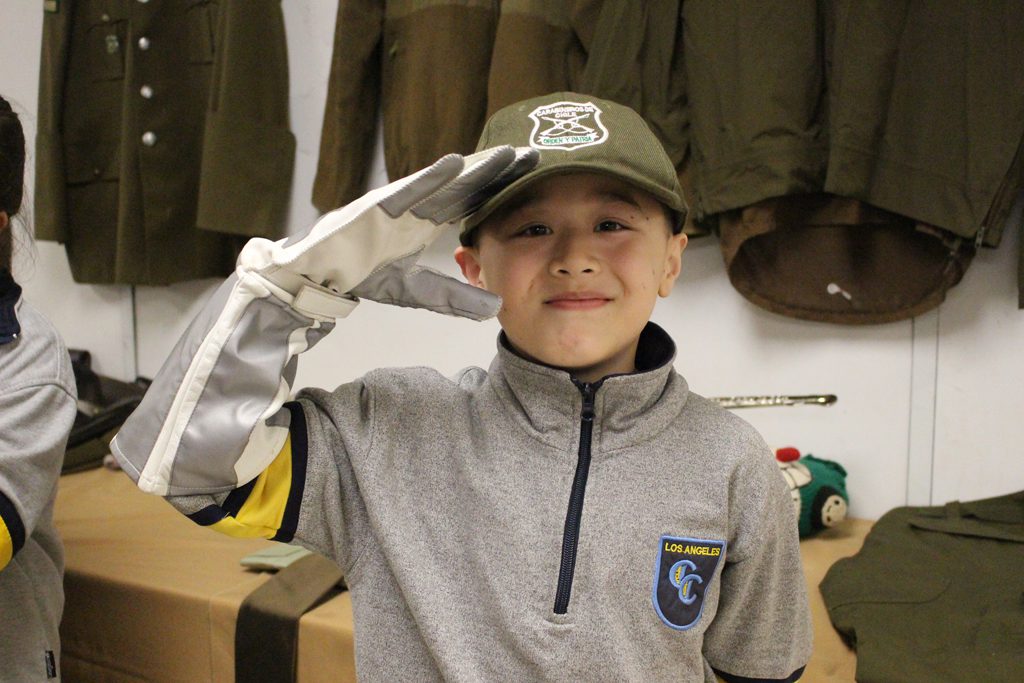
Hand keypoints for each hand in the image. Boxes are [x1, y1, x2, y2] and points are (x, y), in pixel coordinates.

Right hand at [238, 146, 537, 319]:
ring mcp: (398, 203)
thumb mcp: (419, 291)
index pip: (472, 200)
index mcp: (429, 222)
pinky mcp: (376, 207)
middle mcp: (418, 207)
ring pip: (443, 181)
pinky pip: (407, 189)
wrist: (319, 277)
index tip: (534, 176)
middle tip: (535, 153)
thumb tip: (496, 309)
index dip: (502, 187)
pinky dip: (429, 177)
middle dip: (498, 170)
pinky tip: (454, 163)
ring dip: (475, 167)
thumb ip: (455, 298)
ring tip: (506, 154)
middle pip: (466, 184)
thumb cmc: (364, 275)